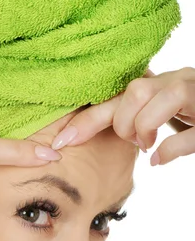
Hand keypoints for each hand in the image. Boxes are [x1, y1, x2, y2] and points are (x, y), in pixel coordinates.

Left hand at [51, 67, 194, 165]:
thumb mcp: (166, 120)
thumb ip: (141, 126)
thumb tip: (136, 150)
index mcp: (159, 86)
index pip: (115, 97)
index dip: (85, 120)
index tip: (59, 143)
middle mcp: (177, 81)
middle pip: (134, 91)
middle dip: (122, 124)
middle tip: (134, 143)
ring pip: (160, 96)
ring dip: (145, 128)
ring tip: (148, 145)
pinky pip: (192, 128)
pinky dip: (171, 147)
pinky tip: (160, 159)